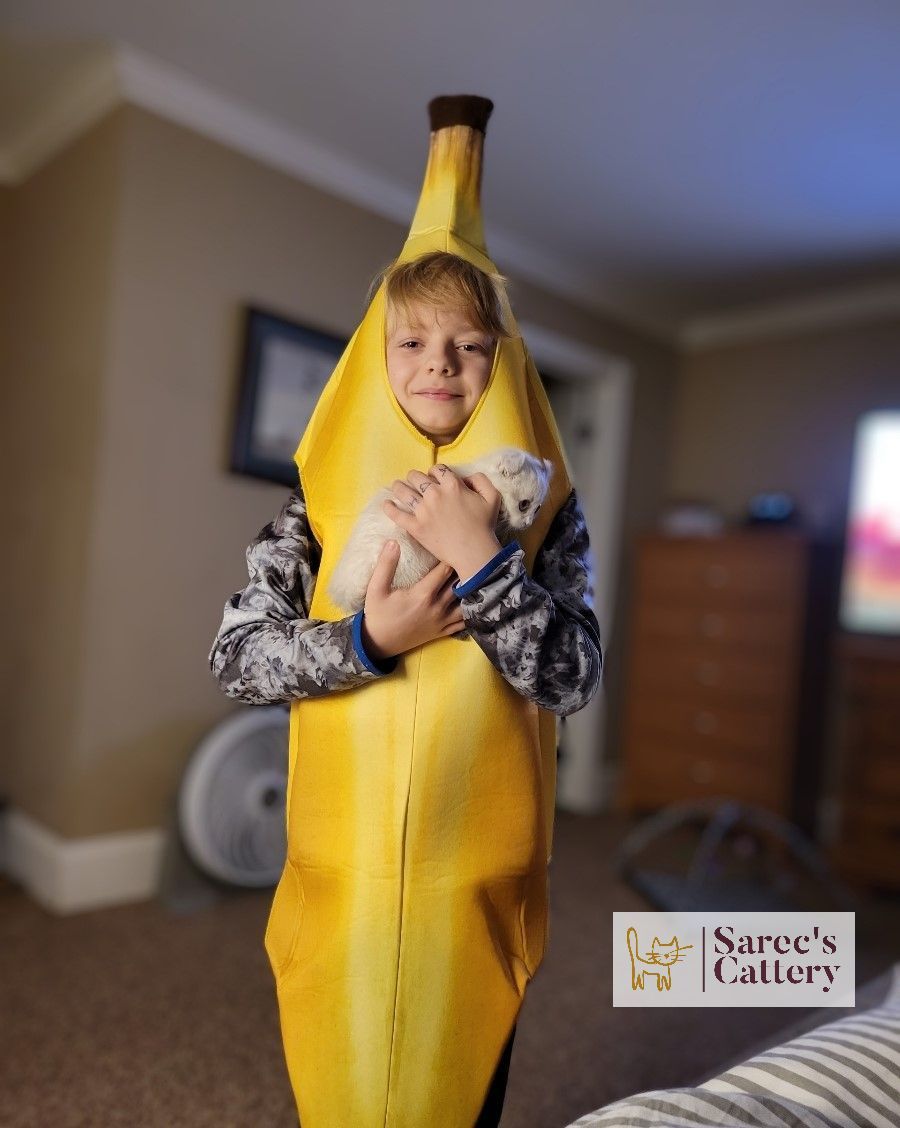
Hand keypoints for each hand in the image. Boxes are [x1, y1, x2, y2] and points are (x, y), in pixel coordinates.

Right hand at [360, 541, 465, 658]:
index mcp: (423, 594)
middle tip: (468, 555)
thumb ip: (385, 565)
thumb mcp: (376, 589)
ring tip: (474, 575)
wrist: (379, 644)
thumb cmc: (378, 614)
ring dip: (470, 589)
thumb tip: (393, 542)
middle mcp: (437, 607)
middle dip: (464, 569)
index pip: (445, 570)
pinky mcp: (442, 631)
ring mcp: (442, 621)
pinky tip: (474, 600)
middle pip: (459, 584)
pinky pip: (463, 622)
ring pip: (465, 602)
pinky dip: (471, 610)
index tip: (454, 546)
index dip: (451, 556)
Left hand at [381, 465, 502, 576]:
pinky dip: (389, 508)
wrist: (474, 552)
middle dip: (415, 477)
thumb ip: (481, 480)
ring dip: (399, 487)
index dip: (434, 471)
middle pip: (417, 477)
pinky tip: (386, 504)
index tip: (434, 477)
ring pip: (403, 491)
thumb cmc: (484, 526)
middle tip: (414, 481)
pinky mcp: (416, 527)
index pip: (437, 469)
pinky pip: (397, 514)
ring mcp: (423, 511)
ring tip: (397, 487)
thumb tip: (465, 477)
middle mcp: (435, 494)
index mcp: (452, 485)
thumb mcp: (492, 497)